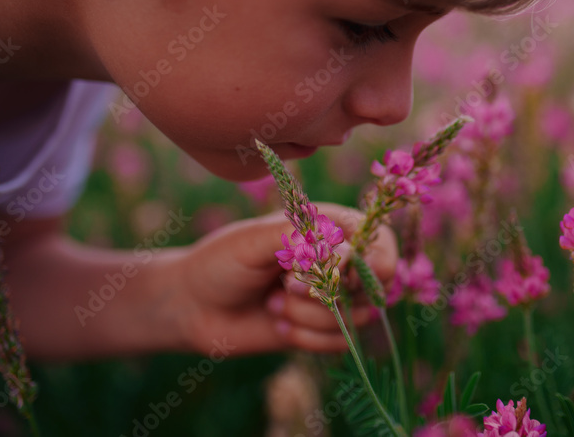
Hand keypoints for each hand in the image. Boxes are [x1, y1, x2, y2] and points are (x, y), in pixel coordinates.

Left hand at [167, 202, 396, 356]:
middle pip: (373, 284)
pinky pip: (339, 344)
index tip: (342, 269)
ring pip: (354, 318)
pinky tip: (276, 323)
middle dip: (328, 290)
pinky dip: (305, 338)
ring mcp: (331, 299)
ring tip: (272, 302)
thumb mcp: (253, 239)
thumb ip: (299, 236)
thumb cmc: (221, 261)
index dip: (374, 259)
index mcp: (329, 228)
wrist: (193, 306)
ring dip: (308, 315)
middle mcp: (338, 262)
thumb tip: (340, 250)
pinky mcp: (320, 331)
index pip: (380, 241)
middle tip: (286, 284)